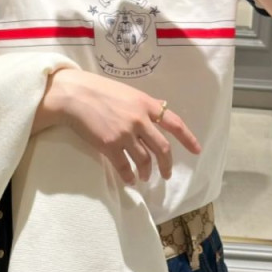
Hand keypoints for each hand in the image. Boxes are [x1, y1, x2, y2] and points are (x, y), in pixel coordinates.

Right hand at [36, 68, 200, 184]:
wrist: (74, 95)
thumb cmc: (99, 90)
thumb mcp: (128, 92)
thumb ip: (145, 103)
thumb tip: (162, 108)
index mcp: (146, 104)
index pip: (174, 123)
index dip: (188, 138)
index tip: (196, 150)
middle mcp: (140, 120)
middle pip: (162, 148)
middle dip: (167, 164)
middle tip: (166, 174)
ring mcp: (125, 134)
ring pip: (144, 160)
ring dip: (146, 172)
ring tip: (144, 177)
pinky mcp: (109, 145)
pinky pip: (124, 167)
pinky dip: (128, 176)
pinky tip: (129, 180)